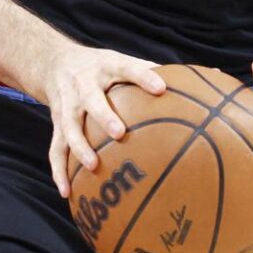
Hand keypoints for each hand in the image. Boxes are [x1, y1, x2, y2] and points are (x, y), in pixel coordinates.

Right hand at [39, 44, 165, 197]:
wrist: (54, 63)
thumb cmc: (101, 67)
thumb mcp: (121, 61)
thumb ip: (150, 72)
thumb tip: (199, 81)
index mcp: (106, 67)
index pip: (126, 68)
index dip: (143, 77)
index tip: (161, 88)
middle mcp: (83, 85)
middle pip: (92, 101)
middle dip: (104, 116)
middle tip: (119, 133)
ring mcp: (67, 106)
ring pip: (70, 128)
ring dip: (80, 147)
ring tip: (93, 166)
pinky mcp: (56, 124)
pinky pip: (56, 149)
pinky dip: (59, 171)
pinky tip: (67, 191)